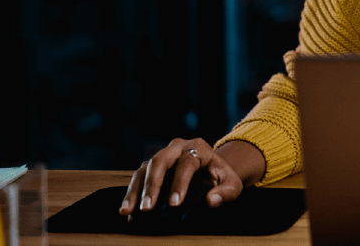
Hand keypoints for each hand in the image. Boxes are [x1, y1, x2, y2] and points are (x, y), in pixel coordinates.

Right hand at [119, 138, 245, 217]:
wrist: (211, 171)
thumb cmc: (221, 178)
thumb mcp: (231, 185)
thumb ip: (225, 193)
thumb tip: (211, 201)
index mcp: (198, 147)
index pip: (187, 162)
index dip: (179, 183)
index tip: (174, 204)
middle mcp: (177, 147)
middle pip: (160, 161)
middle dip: (152, 185)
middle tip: (147, 208)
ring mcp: (162, 156)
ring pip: (144, 168)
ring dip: (135, 190)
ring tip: (128, 211)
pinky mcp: (151, 167)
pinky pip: (138, 178)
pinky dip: (132, 194)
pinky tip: (127, 212)